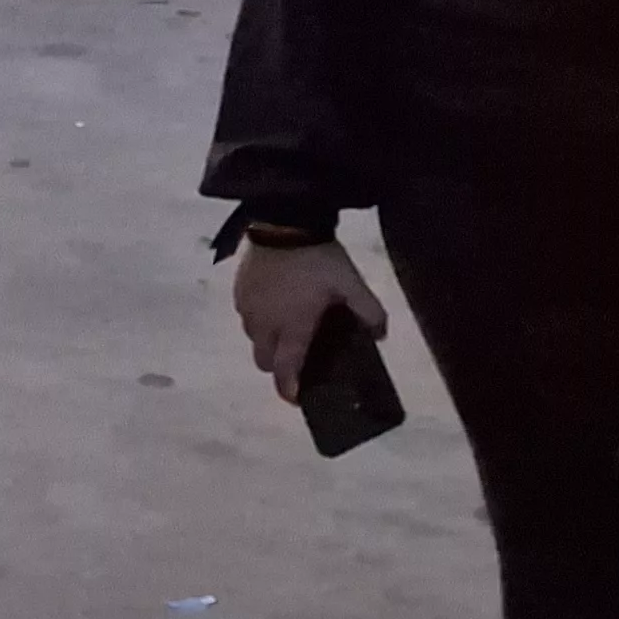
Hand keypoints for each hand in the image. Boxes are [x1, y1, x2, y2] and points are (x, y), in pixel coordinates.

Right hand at [234, 240, 385, 403]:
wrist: (283, 221)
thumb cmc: (318, 258)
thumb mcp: (352, 283)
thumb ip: (369, 311)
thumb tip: (380, 335)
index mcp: (292, 327)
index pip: (284, 370)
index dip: (288, 389)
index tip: (295, 397)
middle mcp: (264, 324)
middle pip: (263, 360)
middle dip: (277, 365)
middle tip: (295, 354)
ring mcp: (247, 307)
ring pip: (253, 338)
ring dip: (267, 339)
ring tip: (286, 323)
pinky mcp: (237, 290)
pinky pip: (246, 314)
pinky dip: (258, 317)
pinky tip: (274, 300)